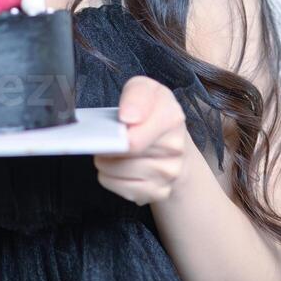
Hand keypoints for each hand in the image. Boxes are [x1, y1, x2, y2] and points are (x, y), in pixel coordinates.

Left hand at [93, 76, 189, 205]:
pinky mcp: (160, 192)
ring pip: (118, 173)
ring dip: (106, 162)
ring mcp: (169, 173)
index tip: (111, 128)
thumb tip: (128, 117)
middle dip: (105, 145)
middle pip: (122, 155)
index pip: (133, 139)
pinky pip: (123, 189)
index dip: (113, 135)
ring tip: (110, 151)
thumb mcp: (145, 89)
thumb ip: (136, 95)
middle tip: (105, 137)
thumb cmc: (152, 112)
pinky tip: (117, 168)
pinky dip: (112, 179)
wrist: (175, 143)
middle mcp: (175, 148)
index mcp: (171, 118)